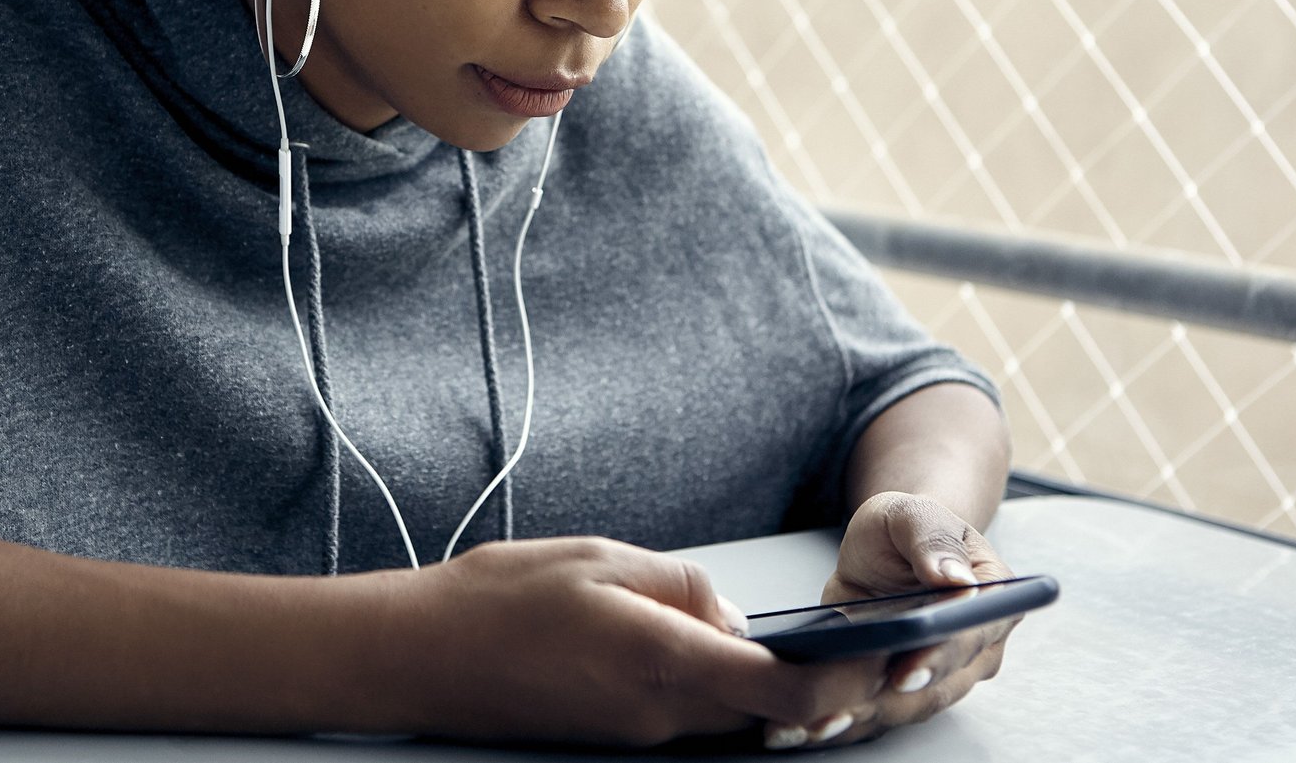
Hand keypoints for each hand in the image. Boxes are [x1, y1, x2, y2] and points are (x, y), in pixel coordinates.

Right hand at [383, 536, 917, 747]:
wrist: (418, 657)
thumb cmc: (497, 600)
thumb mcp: (601, 558)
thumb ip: (683, 585)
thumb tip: (733, 618)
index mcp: (663, 662)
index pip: (787, 693)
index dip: (845, 679)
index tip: (877, 651)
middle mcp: (657, 715)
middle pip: (765, 714)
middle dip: (810, 682)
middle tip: (843, 639)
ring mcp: (634, 735)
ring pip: (725, 716)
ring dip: (753, 683)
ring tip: (755, 631)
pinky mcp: (613, 737)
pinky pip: (682, 716)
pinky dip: (706, 686)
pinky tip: (684, 642)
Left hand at [761, 491, 1016, 749]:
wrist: (884, 546)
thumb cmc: (907, 527)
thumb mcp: (911, 515)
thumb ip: (931, 540)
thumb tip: (957, 579)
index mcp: (991, 601)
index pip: (970, 638)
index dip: (938, 660)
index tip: (904, 674)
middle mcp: (973, 647)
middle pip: (938, 687)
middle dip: (889, 704)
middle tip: (841, 711)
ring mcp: (937, 673)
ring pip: (905, 709)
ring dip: (860, 720)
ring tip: (813, 724)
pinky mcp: (899, 687)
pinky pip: (876, 712)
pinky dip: (841, 722)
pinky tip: (801, 727)